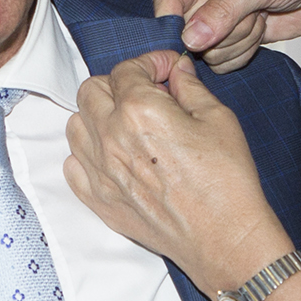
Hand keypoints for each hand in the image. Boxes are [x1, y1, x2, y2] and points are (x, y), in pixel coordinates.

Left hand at [64, 52, 292, 294]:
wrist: (223, 237)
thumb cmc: (227, 181)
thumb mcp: (218, 120)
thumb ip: (190, 88)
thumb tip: (177, 71)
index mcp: (139, 110)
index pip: (126, 69)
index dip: (148, 63)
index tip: (165, 70)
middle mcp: (110, 137)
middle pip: (90, 91)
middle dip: (117, 84)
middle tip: (144, 93)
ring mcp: (100, 171)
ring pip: (75, 125)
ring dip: (97, 116)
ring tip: (126, 123)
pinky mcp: (99, 200)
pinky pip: (73, 166)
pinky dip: (87, 154)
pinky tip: (113, 155)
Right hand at [151, 0, 300, 71]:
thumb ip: (224, 10)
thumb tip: (190, 37)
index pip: (167, 0)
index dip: (177, 26)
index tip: (199, 40)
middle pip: (185, 32)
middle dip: (223, 32)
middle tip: (252, 12)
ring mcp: (212, 14)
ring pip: (205, 51)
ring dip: (239, 41)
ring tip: (260, 15)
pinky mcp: (227, 36)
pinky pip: (221, 62)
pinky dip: (244, 52)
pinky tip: (261, 28)